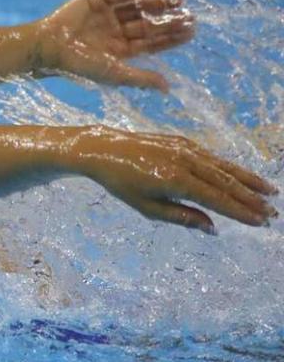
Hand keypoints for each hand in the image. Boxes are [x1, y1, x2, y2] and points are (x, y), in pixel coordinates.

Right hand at [40, 0, 194, 91]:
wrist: (51, 46)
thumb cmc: (80, 64)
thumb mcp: (114, 73)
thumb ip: (141, 78)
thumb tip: (168, 88)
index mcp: (119, 50)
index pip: (150, 43)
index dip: (171, 38)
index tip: (191, 31)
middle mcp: (114, 31)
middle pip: (147, 24)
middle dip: (168, 20)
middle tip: (192, 15)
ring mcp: (105, 14)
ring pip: (137, 7)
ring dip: (157, 4)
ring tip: (178, 0)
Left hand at [72, 126, 277, 233]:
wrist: (103, 149)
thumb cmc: (121, 183)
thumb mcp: (146, 207)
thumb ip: (181, 217)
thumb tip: (213, 228)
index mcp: (175, 180)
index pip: (216, 199)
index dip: (240, 211)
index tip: (260, 221)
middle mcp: (183, 161)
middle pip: (225, 182)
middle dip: (250, 198)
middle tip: (272, 212)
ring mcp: (183, 148)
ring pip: (222, 166)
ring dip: (247, 180)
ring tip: (269, 191)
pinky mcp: (180, 141)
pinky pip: (211, 156)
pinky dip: (229, 166)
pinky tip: (241, 176)